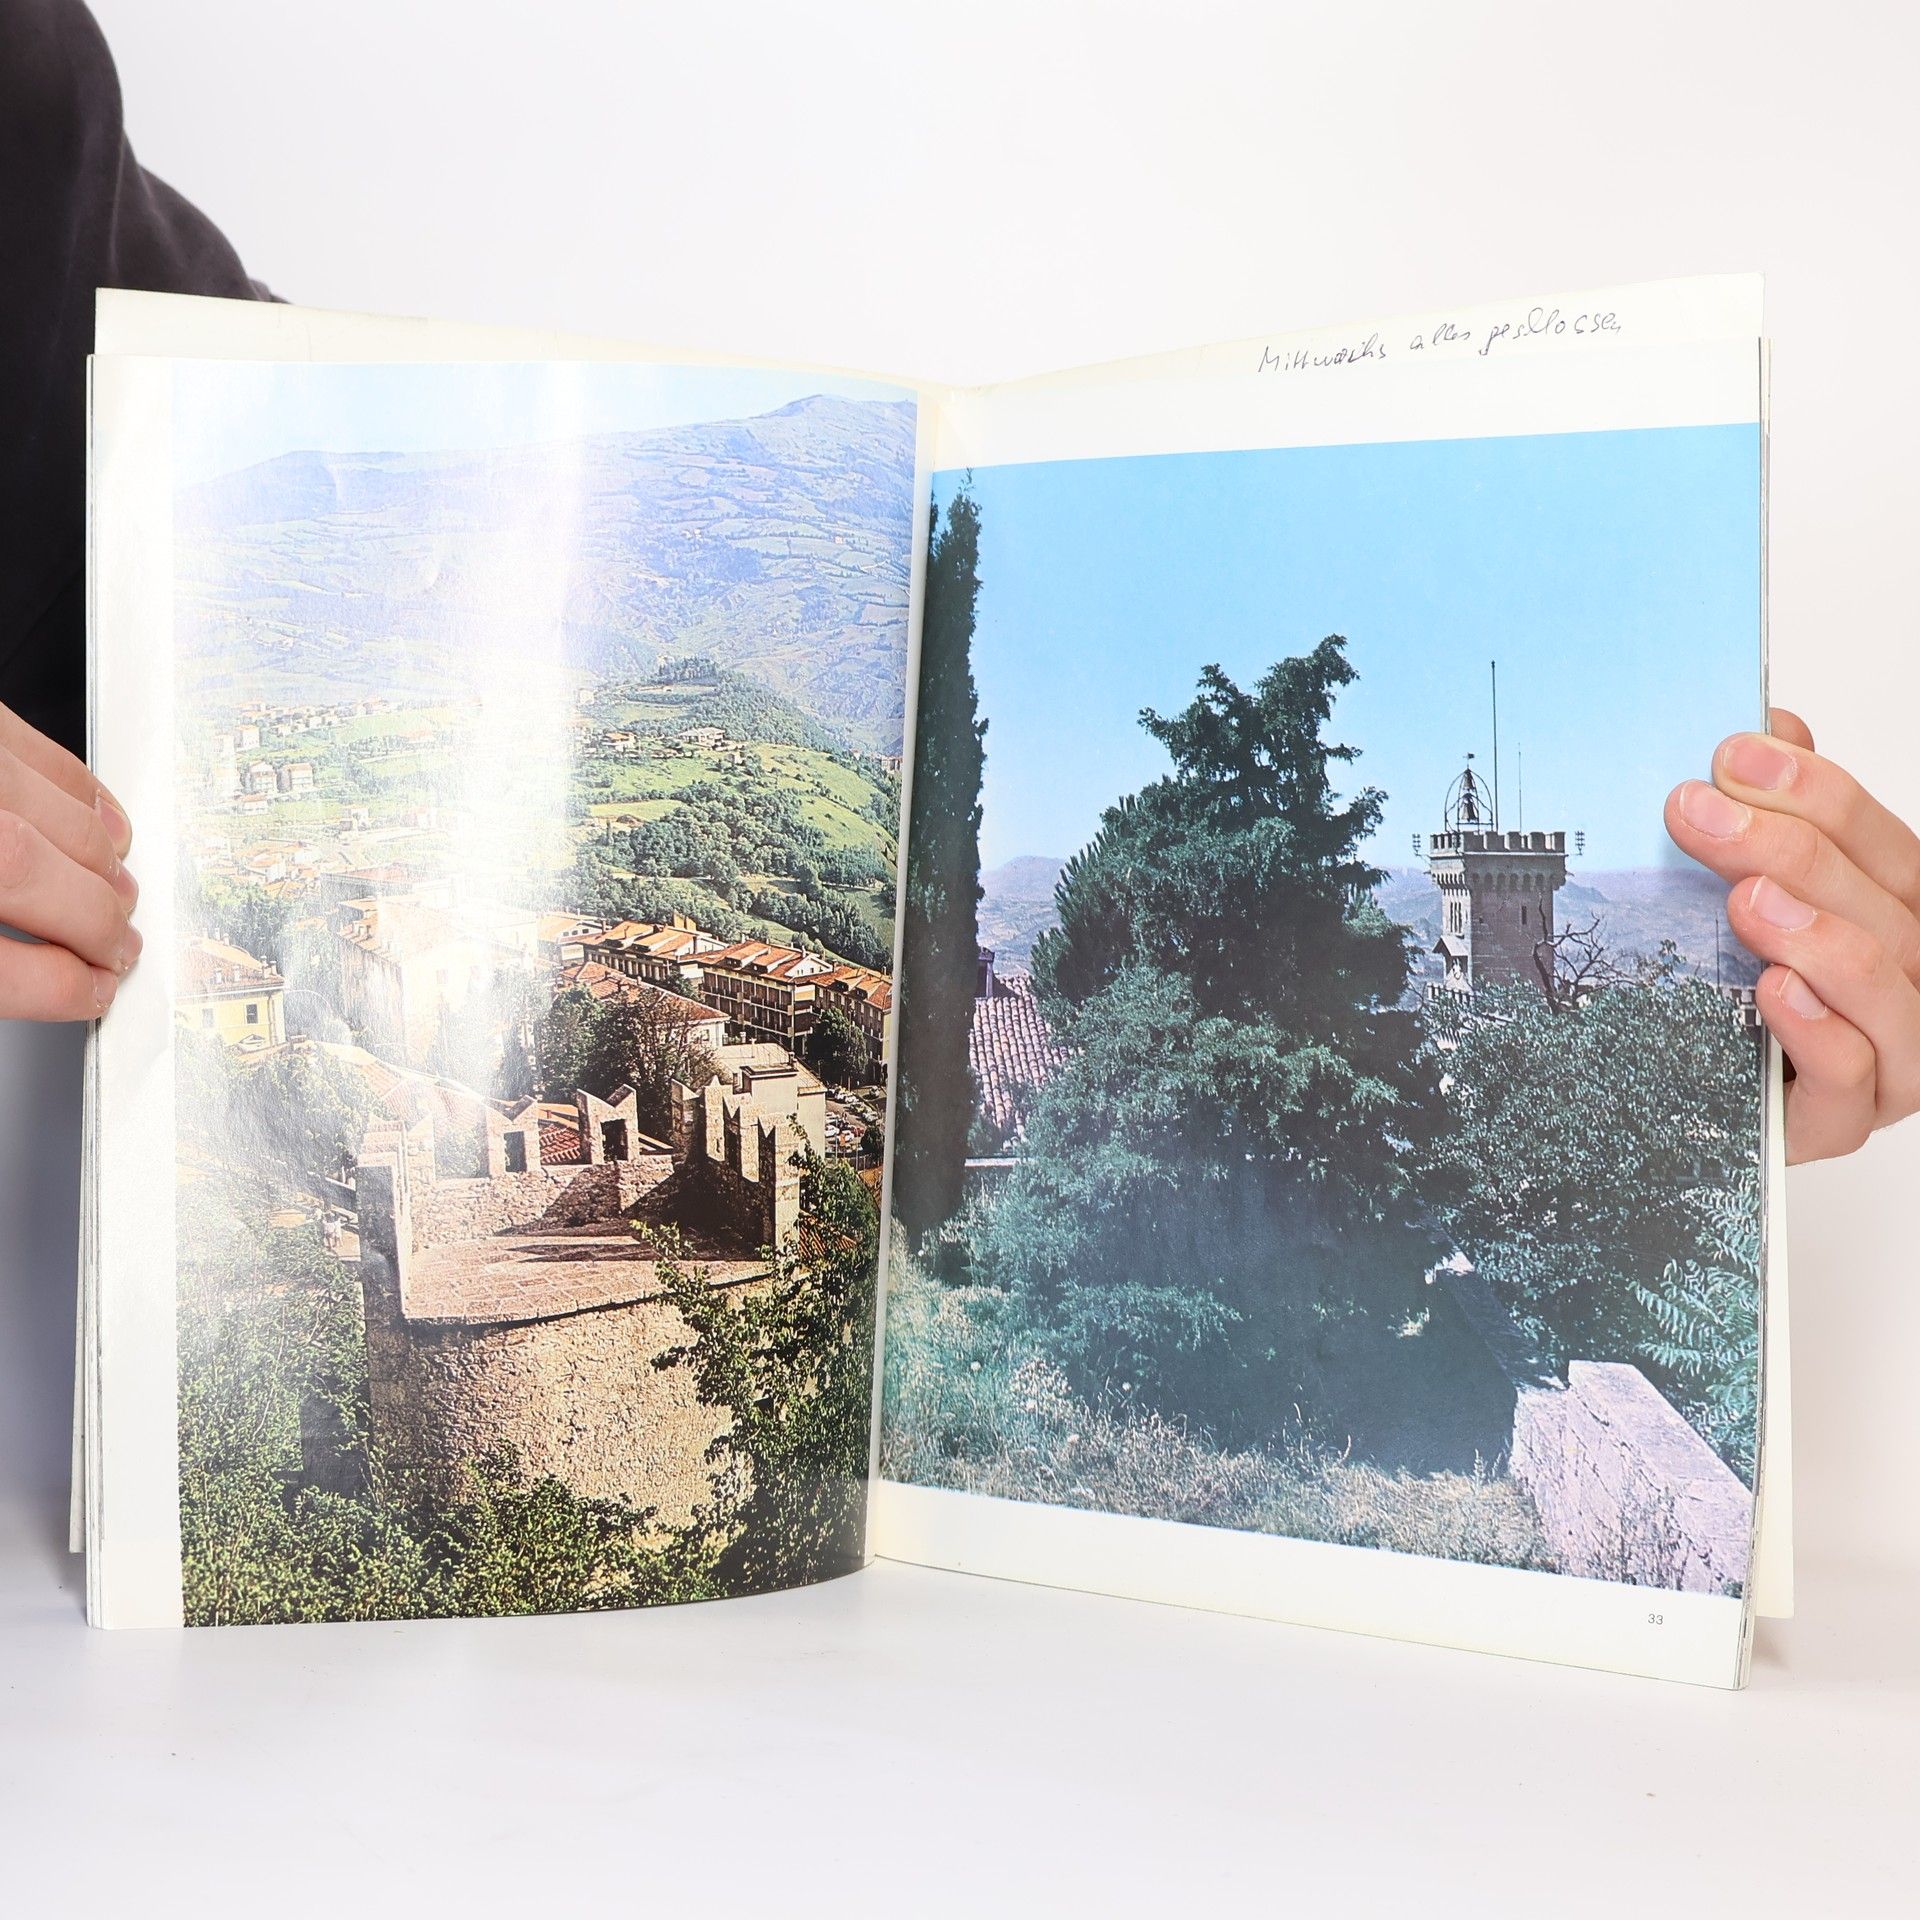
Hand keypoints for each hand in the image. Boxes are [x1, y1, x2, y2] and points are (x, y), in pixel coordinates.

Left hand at [0, 701, 140, 1019]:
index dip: (57, 989)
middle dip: (96, 925)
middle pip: (34, 881)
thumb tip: (51, 977)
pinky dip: (87, 796)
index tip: (88, 994)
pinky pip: (45, 757)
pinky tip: (97, 822)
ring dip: (102, 864)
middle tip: (115, 947)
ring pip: (57, 821)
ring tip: (113, 889)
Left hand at [1666, 708, 1919, 1163]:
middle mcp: (1912, 980)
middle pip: (1880, 905)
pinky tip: (1772, 992)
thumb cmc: (1734, 993)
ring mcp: (1891, 1055)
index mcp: (1898, 914)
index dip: (1814, 790)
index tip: (1733, 753)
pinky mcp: (1843, 1119)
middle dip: (1789, 849)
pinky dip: (1816, 1031)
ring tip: (1745, 898)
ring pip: (1884, 988)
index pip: (1878, 840)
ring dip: (1816, 934)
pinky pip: (1851, 1078)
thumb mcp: (1743, 892)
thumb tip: (1770, 725)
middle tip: (1699, 813)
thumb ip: (1767, 815)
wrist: (1696, 1101)